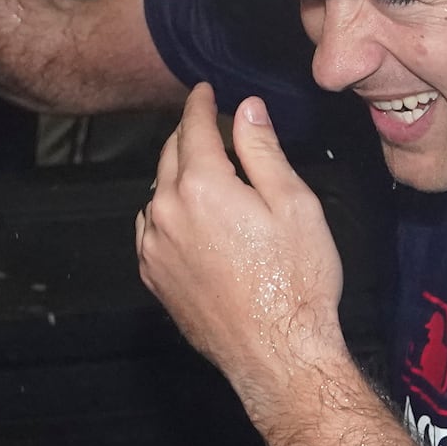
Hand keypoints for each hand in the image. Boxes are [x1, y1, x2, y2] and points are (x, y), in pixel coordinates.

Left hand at [133, 86, 346, 406]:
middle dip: (187, 135)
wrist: (278, 353)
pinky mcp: (153, 276)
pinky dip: (165, 213)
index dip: (199, 104)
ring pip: (158, 192)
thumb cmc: (296, 282)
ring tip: (204, 174)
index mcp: (203, 186)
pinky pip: (150, 229)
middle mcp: (167, 211)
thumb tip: (247, 110)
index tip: (203, 91)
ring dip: (176, 176)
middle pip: (170, 155)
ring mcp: (155, 246)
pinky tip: (188, 218)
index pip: (193, 128)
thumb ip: (263, 150)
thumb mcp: (295, 204)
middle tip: (207, 126)